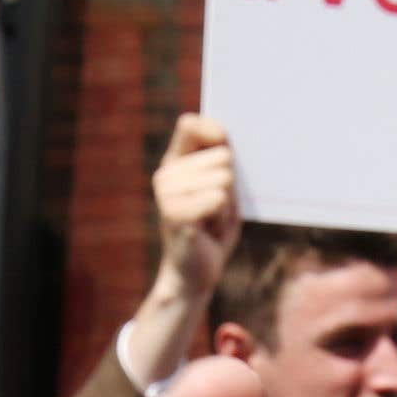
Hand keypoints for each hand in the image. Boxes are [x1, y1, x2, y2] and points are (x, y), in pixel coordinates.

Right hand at [153, 112, 240, 298]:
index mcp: (175, 161)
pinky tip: (207, 229)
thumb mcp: (223, 187)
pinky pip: (217, 199)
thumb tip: (223, 134)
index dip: (214, 131)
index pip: (190, 124)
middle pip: (223, 157)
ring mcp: (165, 193)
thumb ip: (222, 158)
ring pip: (224, 179)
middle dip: (231, 187)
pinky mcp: (173, 213)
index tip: (226, 145)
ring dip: (227, 205)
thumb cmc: (214, 227)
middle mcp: (165, 173)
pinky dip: (222, 217)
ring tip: (210, 219)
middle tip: (215, 208)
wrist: (196, 272)